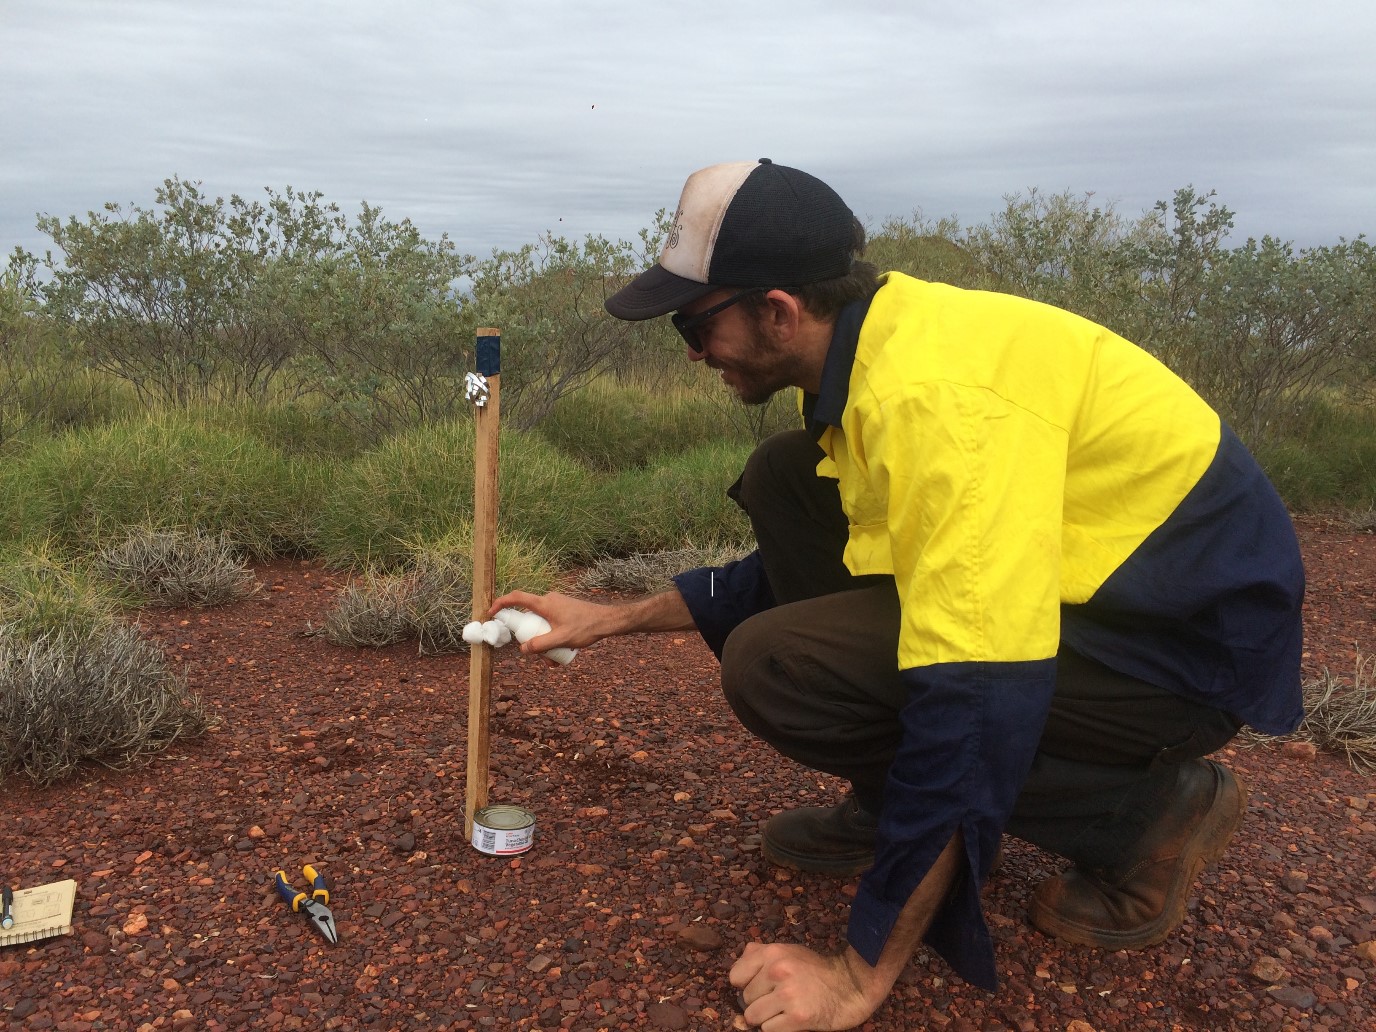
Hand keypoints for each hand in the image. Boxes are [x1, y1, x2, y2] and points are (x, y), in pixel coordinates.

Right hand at [488, 589, 616, 654]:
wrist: (607, 621)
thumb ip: (540, 645)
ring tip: (554, 659)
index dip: (501, 603)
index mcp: (545, 603)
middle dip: (530, 638)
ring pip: (541, 624)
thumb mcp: (561, 640)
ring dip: (544, 642)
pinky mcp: (563, 610)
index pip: (517, 598)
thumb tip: (522, 649)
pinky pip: (550, 623)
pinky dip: (551, 637)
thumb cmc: (586, 628)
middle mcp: (549, 601)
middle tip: (539, 655)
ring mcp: (557, 605)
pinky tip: (562, 652)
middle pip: (529, 618)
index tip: (491, 613)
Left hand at [729, 942, 889, 1030]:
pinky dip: (777, 1028)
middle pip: (744, 999)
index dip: (744, 985)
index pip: (735, 976)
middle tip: (777, 1000)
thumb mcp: (789, 951)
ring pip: (753, 1017)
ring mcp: (788, 995)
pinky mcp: (798, 1018)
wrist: (850, 985)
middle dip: (758, 1002)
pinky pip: (768, 1030)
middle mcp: (778, 971)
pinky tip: (790, 1020)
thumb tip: (738, 964)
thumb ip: (761, 953)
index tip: (759, 988)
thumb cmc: (817, 970)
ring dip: (765, 1018)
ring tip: (782, 1012)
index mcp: (773, 953)